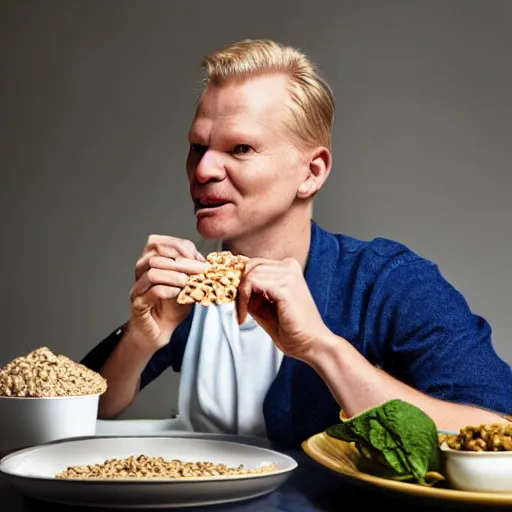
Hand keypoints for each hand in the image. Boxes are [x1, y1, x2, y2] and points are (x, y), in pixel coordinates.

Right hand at [128, 235, 209, 350]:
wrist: (159, 332)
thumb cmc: (171, 308)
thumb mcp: (187, 285)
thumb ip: (192, 272)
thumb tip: (206, 261)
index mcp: (151, 263)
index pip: (158, 243)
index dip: (178, 246)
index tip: (198, 257)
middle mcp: (141, 273)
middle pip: (156, 255)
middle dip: (182, 261)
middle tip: (201, 269)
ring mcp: (138, 288)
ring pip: (151, 272)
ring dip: (174, 275)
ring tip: (188, 282)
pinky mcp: (138, 305)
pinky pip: (151, 292)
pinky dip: (167, 290)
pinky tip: (177, 293)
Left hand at [236, 257, 331, 362]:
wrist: (312, 344)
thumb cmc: (293, 330)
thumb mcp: (265, 307)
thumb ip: (252, 294)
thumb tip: (233, 286)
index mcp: (287, 268)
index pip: (254, 264)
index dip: (241, 281)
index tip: (237, 302)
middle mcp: (289, 266)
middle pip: (250, 266)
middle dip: (238, 288)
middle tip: (238, 310)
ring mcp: (288, 274)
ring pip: (249, 274)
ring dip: (240, 297)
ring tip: (242, 315)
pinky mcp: (284, 286)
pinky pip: (251, 283)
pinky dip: (243, 301)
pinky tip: (245, 317)